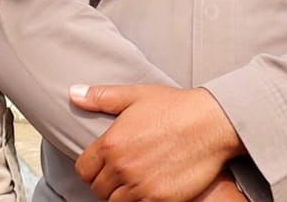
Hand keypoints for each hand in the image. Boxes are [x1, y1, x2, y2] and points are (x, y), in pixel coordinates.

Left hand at [71, 83, 244, 201]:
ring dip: (123, 194)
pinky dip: (141, 201)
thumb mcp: (137, 95)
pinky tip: (151, 189)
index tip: (104, 165)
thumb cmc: (177, 107)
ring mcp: (141, 185)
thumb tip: (73, 94)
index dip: (92, 168)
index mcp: (112, 143)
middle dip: (107, 182)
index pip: (83, 169)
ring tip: (137, 181)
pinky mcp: (160, 199)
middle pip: (99, 189)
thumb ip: (102, 97)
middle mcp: (122, 167)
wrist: (213, 122)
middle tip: (124, 172)